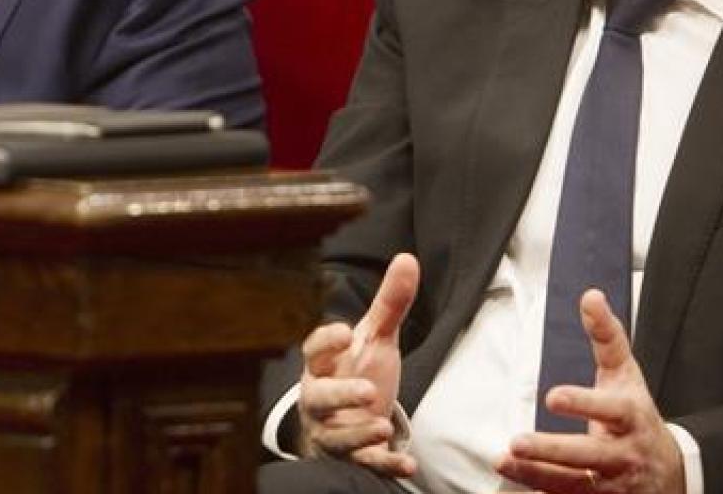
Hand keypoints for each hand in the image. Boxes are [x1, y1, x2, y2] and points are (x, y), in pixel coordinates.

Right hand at [297, 253, 419, 476]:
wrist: (349, 419)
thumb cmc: (357, 372)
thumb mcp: (376, 339)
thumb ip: (390, 304)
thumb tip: (408, 258)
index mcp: (322, 365)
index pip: (313, 351)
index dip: (326, 342)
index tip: (345, 332)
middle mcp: (320, 399)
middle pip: (318, 398)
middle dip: (340, 395)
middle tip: (367, 390)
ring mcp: (333, 431)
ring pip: (336, 437)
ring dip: (358, 433)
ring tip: (383, 426)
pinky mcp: (351, 457)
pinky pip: (362, 463)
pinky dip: (382, 464)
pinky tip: (405, 462)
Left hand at [495, 289, 684, 493]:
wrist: (671, 473)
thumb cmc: (638, 417)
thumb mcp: (627, 375)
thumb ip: (607, 337)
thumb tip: (590, 297)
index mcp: (631, 417)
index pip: (611, 410)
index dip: (584, 404)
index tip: (552, 396)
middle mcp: (623, 454)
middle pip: (588, 454)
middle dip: (552, 450)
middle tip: (517, 441)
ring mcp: (612, 484)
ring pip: (574, 484)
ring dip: (537, 475)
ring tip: (506, 461)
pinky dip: (542, 493)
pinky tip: (516, 484)